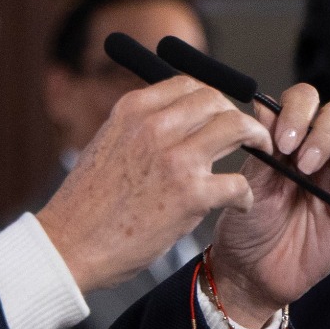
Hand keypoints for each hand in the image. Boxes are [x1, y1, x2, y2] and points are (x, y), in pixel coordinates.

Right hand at [39, 77, 265, 292]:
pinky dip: (246, 194)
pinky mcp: (190, 195)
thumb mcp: (107, 144)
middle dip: (237, 115)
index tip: (221, 114)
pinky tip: (240, 203)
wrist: (69, 245)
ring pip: (237, 128)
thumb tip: (174, 120)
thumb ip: (139, 128)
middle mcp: (154, 126)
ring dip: (256, 140)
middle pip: (216, 101)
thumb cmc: (87, 204)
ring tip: (260, 155)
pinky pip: (238, 182)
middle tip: (247, 135)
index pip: (188, 83)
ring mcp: (174, 158)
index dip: (213, 97)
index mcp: (132, 110)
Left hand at [206, 82, 329, 326]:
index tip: (283, 142)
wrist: (255, 272)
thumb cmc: (247, 226)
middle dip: (324, 132)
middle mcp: (320, 150)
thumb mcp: (249, 185)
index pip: (304, 102)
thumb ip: (261, 148)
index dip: (298, 112)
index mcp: (290, 139)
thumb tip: (262, 107)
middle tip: (305, 163)